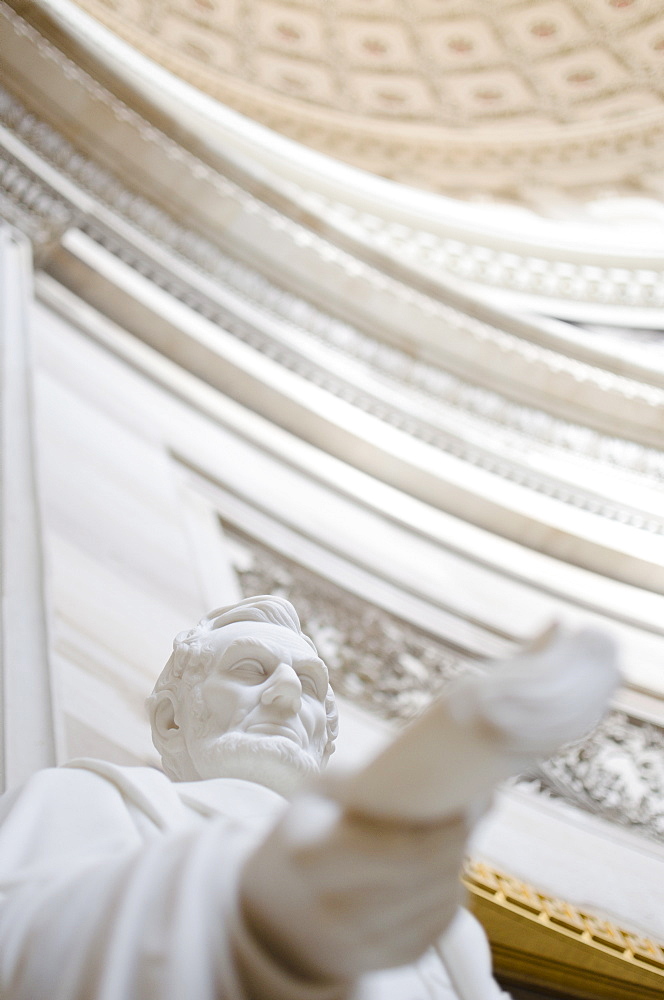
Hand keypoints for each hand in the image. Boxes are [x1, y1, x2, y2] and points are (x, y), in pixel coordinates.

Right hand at [240, 792, 468, 983]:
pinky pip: (436, 930)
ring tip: (460, 838)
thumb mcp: (315, 798)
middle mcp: (333, 909)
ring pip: (436, 906)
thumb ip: (365, 782)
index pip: (398, 853)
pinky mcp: (382, 962)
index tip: (463, 805)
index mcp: (312, 858)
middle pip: (423, 879)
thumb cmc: (302, 838)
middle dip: (457, 844)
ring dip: (457, 869)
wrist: (275, 914)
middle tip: (471, 814)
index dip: (441, 832)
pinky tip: (446, 873)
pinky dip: (450, 899)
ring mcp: (358, 944)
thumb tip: (432, 767)